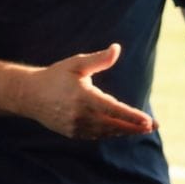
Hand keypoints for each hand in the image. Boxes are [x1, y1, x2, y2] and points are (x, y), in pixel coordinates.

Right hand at [19, 44, 156, 139]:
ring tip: (143, 128)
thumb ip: (99, 59)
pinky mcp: (73, 133)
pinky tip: (122, 129)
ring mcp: (76, 127)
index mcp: (83, 97)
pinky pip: (97, 135)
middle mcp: (80, 115)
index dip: (132, 116)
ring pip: (107, 132)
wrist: (30, 95)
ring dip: (125, 131)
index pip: (113, 109)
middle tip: (153, 125)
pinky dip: (111, 132)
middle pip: (114, 125)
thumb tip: (117, 48)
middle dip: (135, 126)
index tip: (147, 120)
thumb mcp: (77, 63)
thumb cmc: (56, 75)